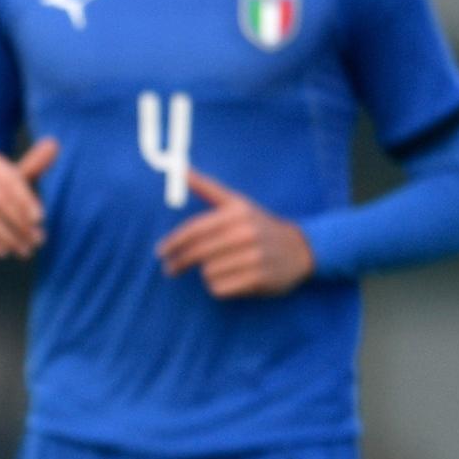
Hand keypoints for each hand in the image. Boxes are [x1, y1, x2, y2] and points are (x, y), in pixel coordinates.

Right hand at [0, 138, 58, 258]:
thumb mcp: (15, 179)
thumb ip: (34, 164)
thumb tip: (54, 143)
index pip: (10, 181)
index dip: (27, 201)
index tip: (40, 220)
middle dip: (19, 223)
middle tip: (36, 241)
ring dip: (7, 237)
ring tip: (23, 250)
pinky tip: (2, 252)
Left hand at [157, 167, 314, 297]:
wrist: (299, 249)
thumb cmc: (258, 225)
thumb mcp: (236, 202)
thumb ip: (207, 187)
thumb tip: (179, 169)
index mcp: (237, 213)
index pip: (194, 230)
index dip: (173, 243)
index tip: (159, 252)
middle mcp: (246, 234)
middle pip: (197, 253)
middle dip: (178, 262)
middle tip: (169, 269)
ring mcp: (254, 257)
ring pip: (207, 273)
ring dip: (208, 273)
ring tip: (222, 267)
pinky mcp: (259, 280)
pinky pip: (220, 288)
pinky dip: (219, 286)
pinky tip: (232, 279)